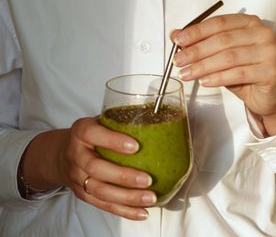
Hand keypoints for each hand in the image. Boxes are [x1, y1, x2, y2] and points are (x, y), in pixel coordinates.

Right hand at [21, 117, 155, 219]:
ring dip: (127, 197)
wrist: (63, 154)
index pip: (93, 134)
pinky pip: (103, 205)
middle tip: (147, 179)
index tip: (135, 146)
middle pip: (96, 169)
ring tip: (150, 198)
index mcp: (81, 131)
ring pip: (100, 191)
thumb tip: (156, 120)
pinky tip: (141, 212)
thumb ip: (119, 121)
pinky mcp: (83, 194)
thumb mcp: (100, 121)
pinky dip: (124, 211)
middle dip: (123, 176)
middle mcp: (76, 154)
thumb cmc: (91, 135)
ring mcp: (77, 177)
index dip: (113, 141)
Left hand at [171, 13, 275, 134]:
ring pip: (229, 57)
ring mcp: (269, 51)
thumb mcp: (217, 53)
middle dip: (196, 51)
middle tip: (178, 61)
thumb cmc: (241, 69)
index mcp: (248, 22)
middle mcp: (261, 33)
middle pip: (223, 40)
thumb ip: (199, 42)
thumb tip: (175, 35)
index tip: (178, 41)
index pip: (219, 23)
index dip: (197, 32)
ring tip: (186, 74)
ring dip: (203, 66)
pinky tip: (204, 82)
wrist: (263, 93)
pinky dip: (218, 78)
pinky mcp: (270, 72)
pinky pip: (238, 73)